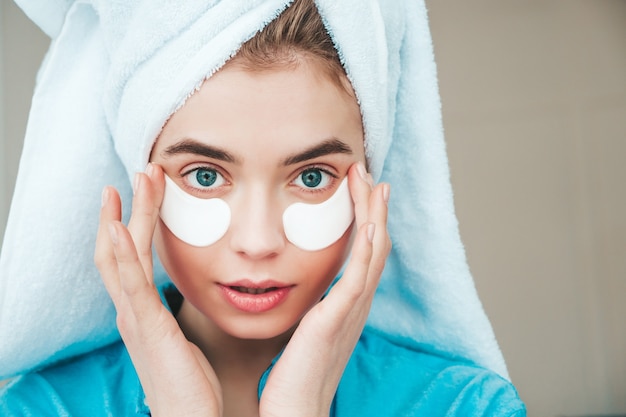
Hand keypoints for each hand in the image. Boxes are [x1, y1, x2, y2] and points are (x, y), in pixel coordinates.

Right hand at [94, 164, 222, 416]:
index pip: (132, 257)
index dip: (136, 221)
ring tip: (131, 181)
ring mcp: (135, 319)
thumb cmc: (192, 385)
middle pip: (120, 248)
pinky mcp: (147, 330)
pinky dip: (121, 255)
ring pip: (121, 257)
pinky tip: (117, 227)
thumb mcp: (185, 339)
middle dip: (129, 208)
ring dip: (125, 216)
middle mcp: (131, 311)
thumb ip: (181, 314)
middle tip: (142, 170)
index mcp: (141, 312)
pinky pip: (130, 286)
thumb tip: (198, 292)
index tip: (149, 189)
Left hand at [259, 162, 390, 416]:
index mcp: (346, 305)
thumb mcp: (304, 332)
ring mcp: (350, 312)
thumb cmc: (293, 376)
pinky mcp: (336, 321)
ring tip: (372, 183)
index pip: (364, 253)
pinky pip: (358, 278)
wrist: (294, 412)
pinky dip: (367, 249)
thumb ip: (310, 308)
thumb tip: (304, 292)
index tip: (360, 191)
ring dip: (373, 216)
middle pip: (375, 245)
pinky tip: (368, 224)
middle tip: (370, 175)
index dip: (366, 219)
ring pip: (373, 253)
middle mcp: (355, 304)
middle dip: (374, 208)